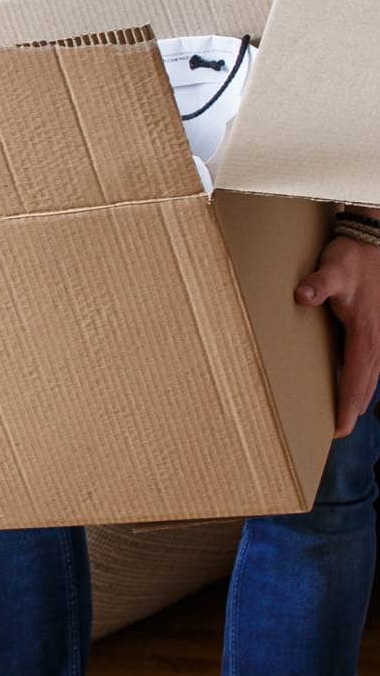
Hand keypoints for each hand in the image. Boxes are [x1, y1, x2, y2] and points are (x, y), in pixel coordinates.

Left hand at [295, 236, 379, 438]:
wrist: (372, 242)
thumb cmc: (351, 258)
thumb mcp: (333, 269)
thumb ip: (319, 284)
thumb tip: (303, 295)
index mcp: (366, 335)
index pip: (356, 380)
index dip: (347, 407)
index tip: (339, 430)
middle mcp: (377, 341)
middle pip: (365, 385)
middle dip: (352, 409)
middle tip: (337, 432)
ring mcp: (379, 336)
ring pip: (371, 376)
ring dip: (358, 396)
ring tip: (344, 417)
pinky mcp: (374, 329)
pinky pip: (369, 363)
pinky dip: (361, 379)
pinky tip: (350, 384)